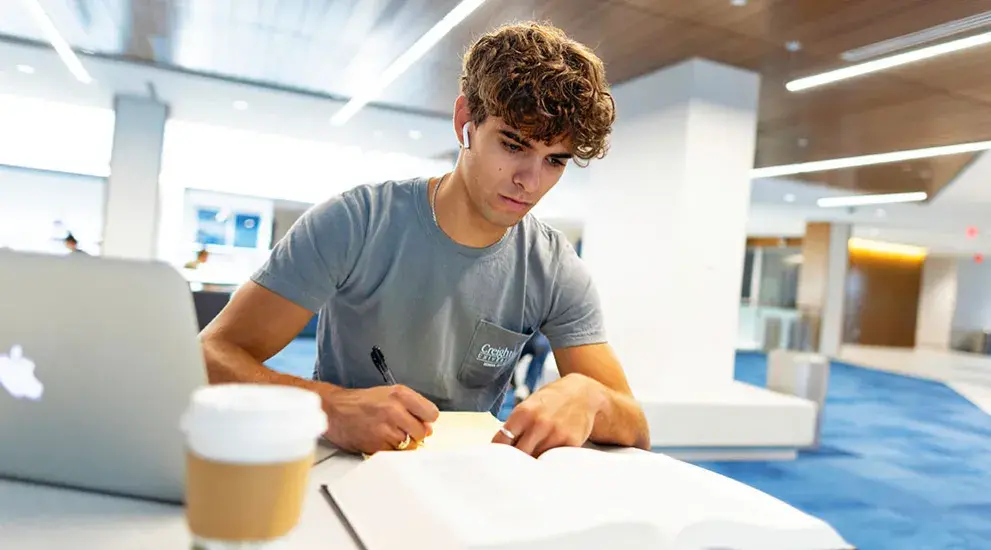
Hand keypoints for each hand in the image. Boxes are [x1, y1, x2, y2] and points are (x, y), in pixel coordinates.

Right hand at [319, 384, 439, 454]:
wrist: (334, 410)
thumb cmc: (360, 402)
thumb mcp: (389, 393)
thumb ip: (411, 406)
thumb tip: (428, 427)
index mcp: (400, 394)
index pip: (431, 414)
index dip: (427, 419)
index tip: (422, 421)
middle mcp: (395, 410)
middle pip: (422, 432)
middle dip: (415, 433)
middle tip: (402, 428)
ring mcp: (386, 429)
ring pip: (409, 445)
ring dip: (403, 443)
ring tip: (388, 433)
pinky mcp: (377, 445)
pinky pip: (395, 453)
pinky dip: (391, 450)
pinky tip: (380, 439)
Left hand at [492, 373, 604, 456]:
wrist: (583, 393)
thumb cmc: (552, 400)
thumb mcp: (530, 405)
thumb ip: (517, 424)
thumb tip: (501, 447)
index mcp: (523, 412)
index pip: (502, 440)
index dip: (497, 452)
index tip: (498, 459)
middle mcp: (539, 423)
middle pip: (518, 454)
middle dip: (515, 461)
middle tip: (514, 466)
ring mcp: (556, 434)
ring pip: (536, 459)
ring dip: (533, 462)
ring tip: (532, 462)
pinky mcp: (571, 443)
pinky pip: (554, 459)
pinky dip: (549, 461)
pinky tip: (549, 458)